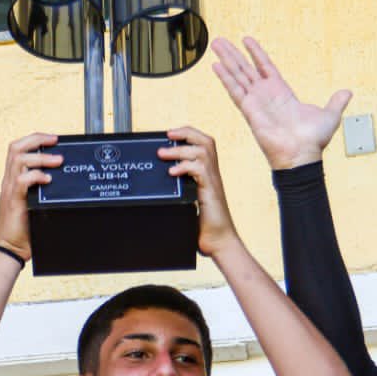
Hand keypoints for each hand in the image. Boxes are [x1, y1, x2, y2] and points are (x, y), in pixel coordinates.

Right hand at [0, 133, 61, 261]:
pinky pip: (22, 180)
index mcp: (12, 180)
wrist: (8, 249)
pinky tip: (48, 180)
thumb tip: (63, 185)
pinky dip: (36, 176)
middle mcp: (9, 182)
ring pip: (18, 159)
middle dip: (36, 139)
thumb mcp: (33, 206)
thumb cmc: (22, 231)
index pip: (16, 150)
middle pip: (15, 148)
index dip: (33, 139)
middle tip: (55, 140)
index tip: (51, 139)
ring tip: (58, 160)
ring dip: (40, 156)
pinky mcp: (14, 202)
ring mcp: (10, 190)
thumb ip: (42, 193)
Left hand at [161, 127, 239, 255]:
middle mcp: (212, 174)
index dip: (188, 134)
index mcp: (207, 174)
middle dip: (185, 133)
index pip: (203, 143)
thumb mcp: (188, 202)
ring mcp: (213, 182)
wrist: (218, 242)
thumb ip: (179, 189)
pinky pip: (200, 169)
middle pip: (205, 141)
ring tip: (163, 154)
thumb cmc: (203, 225)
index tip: (170, 134)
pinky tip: (173, 173)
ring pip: (202, 151)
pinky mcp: (211, 191)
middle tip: (167, 135)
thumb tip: (158, 181)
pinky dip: (185, 167)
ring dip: (180, 149)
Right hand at [211, 36, 352, 169]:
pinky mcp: (249, 110)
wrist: (302, 155)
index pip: (265, 67)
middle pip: (245, 69)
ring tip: (215, 45)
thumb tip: (347, 93)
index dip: (256, 53)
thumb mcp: (330, 115)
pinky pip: (235, 91)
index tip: (246, 40)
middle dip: (233, 54)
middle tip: (220, 40)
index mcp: (281, 93)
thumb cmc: (313, 141)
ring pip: (237, 75)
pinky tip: (216, 66)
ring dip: (226, 60)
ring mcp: (256, 102)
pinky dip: (225, 78)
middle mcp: (265, 95)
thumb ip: (336, 102)